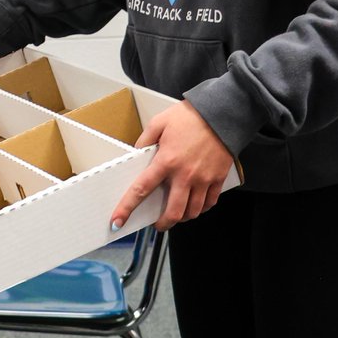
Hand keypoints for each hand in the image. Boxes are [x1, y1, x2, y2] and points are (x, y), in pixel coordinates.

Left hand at [110, 101, 233, 231]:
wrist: (220, 114)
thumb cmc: (188, 117)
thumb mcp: (159, 122)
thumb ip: (145, 140)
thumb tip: (136, 154)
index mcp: (166, 161)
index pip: (142, 189)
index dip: (127, 208)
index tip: (117, 222)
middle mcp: (185, 175)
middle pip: (174, 212)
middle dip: (163, 223)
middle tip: (158, 224)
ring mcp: (204, 179)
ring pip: (193, 211)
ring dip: (182, 217)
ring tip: (176, 214)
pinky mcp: (218, 179)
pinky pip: (210, 203)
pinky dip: (201, 208)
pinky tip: (195, 205)